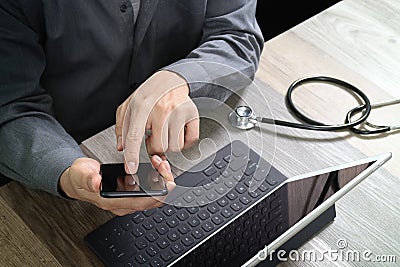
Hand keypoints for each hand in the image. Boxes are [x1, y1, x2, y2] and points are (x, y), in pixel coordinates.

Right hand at [59, 155, 174, 215]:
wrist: (77, 179)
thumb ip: (88, 178)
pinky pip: (148, 190)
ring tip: (160, 164)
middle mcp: (122, 204)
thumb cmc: (79, 177)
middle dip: (162, 184)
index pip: (139, 203)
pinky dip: (155, 179)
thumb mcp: (81, 173)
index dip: (156, 196)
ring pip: (151, 196)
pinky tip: (156, 167)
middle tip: (165, 167)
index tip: (168, 186)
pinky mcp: (129, 194)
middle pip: (150, 201)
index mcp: (111, 201)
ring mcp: (126, 200)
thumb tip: (96, 183)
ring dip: (160, 181)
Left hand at [115, 70, 198, 173]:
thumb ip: (122, 128)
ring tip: (164, 132)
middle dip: (155, 146)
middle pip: (159, 146)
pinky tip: (177, 132)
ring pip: (175, 146)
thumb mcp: (128, 107)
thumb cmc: (148, 95)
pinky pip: (190, 140)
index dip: (132, 155)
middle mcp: (161, 109)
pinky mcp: (192, 114)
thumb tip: (122, 148)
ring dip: (169, 144)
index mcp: (141, 107)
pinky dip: (184, 141)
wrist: (169, 80)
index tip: (132, 168)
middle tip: (153, 137)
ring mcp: (178, 112)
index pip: (135, 136)